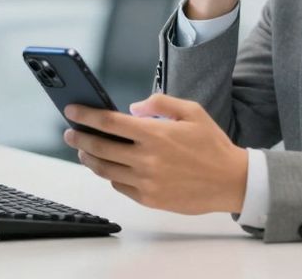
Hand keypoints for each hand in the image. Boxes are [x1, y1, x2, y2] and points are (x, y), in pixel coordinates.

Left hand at [63, 94, 247, 215]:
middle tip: (70, 132)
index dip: (86, 115)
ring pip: (105, 169)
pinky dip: (109, 175)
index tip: (71, 110)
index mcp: (155, 134)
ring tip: (83, 149)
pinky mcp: (149, 199)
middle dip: (79, 137)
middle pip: (100, 147)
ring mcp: (146, 181)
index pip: (109, 123)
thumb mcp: (192, 111)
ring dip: (89, 157)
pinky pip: (119, 185)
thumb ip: (160, 103)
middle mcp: (147, 159)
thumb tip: (132, 108)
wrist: (231, 181)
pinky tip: (108, 166)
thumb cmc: (212, 144)